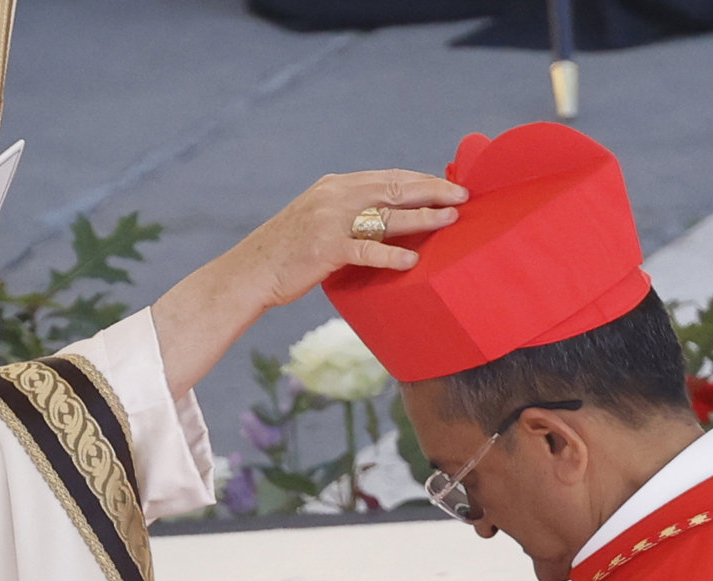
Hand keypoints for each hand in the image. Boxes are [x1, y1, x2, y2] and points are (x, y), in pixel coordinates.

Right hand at [152, 170, 465, 398]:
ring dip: (422, 217)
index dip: (422, 179)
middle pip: (394, 188)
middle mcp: (335, 197)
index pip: (388, 176)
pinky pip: (366, 250)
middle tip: (463, 197)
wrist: (250, 271)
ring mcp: (329, 222)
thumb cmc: (288, 251)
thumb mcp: (318, 219)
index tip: (450, 184)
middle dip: (432, 191)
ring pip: (386, 215)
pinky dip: (391, 255)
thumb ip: (350, 213)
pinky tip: (412, 260)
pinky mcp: (325, 249)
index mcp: (335, 186)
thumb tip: (389, 218)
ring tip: (450, 220)